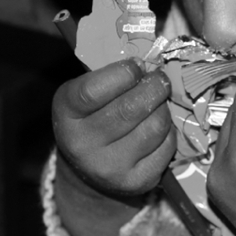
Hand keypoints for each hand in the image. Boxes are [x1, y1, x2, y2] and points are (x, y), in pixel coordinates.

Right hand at [52, 59, 175, 198]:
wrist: (90, 169)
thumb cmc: (93, 115)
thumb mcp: (87, 90)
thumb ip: (110, 72)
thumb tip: (148, 53)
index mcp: (66, 113)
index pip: (93, 90)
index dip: (123, 73)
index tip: (137, 65)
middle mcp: (82, 145)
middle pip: (130, 108)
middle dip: (154, 86)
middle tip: (158, 79)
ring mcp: (109, 168)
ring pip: (155, 126)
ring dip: (163, 108)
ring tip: (157, 103)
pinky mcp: (136, 182)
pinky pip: (167, 146)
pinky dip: (169, 132)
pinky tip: (157, 128)